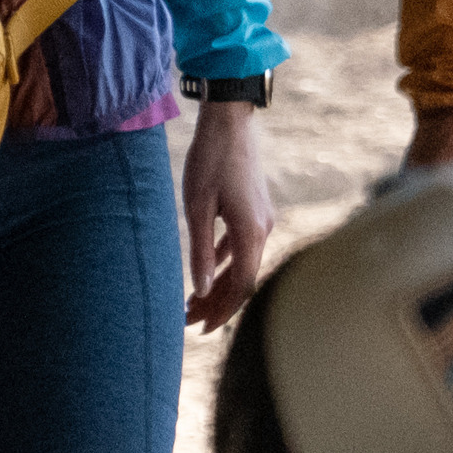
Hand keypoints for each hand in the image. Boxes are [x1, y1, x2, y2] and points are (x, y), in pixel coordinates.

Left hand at [181, 99, 276, 330]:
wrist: (230, 123)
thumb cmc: (210, 161)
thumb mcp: (198, 207)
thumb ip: (200, 251)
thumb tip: (201, 291)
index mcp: (251, 232)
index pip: (241, 285)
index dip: (223, 311)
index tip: (202, 329)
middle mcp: (263, 229)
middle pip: (243, 278)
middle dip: (217, 304)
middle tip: (189, 322)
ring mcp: (262, 219)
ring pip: (242, 263)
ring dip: (219, 284)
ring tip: (193, 303)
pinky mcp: (254, 209)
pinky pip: (241, 246)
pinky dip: (223, 263)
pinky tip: (206, 271)